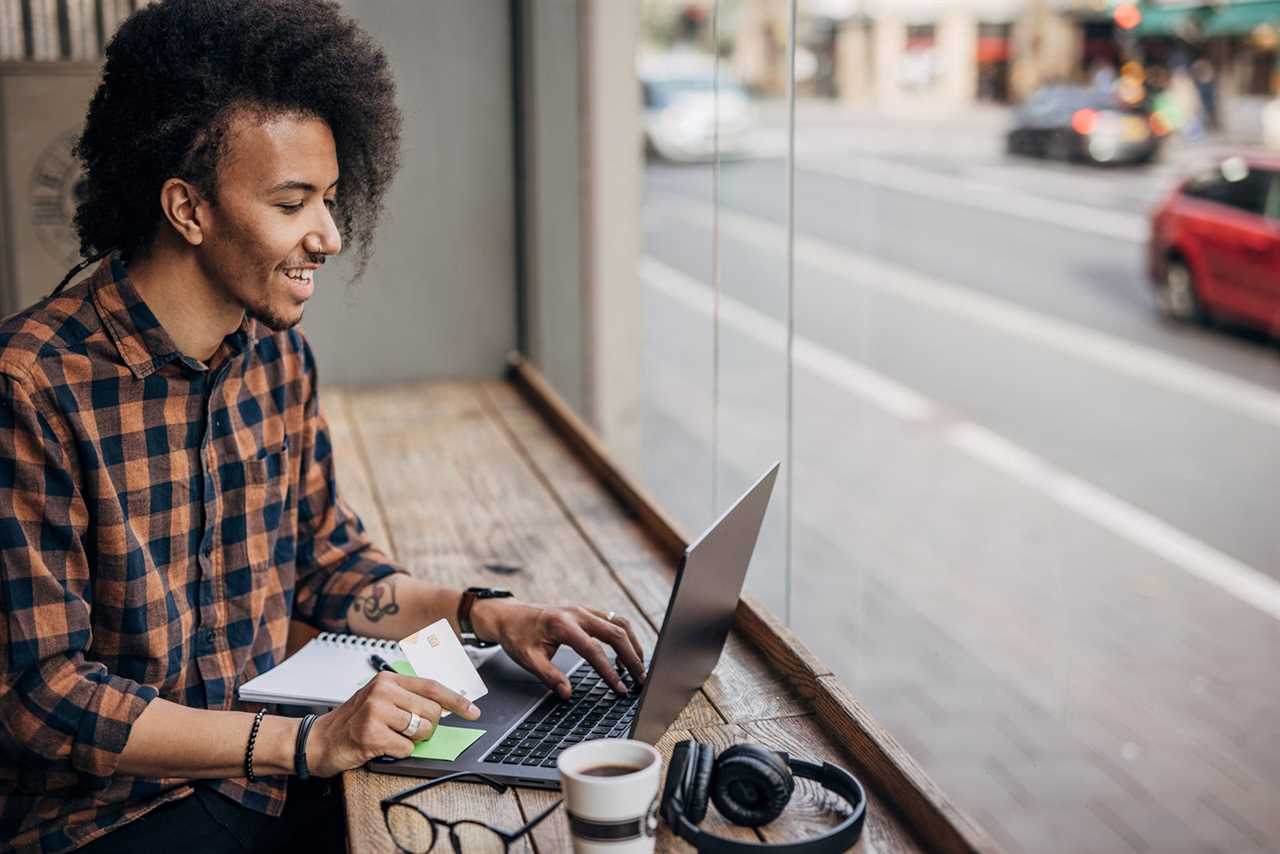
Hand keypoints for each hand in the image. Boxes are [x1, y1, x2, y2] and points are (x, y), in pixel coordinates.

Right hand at [306, 671, 480, 776]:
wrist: (318, 741)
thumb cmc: (352, 722)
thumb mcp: (379, 700)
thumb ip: (409, 699)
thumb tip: (445, 707)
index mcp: (388, 679)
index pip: (433, 687)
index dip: (457, 701)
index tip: (474, 711)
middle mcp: (383, 691)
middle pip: (432, 712)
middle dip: (426, 727)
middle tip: (406, 730)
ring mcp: (377, 712)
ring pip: (421, 730)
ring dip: (411, 740)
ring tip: (390, 736)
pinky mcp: (372, 734)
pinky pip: (406, 749)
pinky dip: (398, 752)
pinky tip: (381, 746)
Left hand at [474, 601, 646, 699]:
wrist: (510, 615)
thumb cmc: (518, 636)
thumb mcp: (528, 659)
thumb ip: (549, 676)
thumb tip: (568, 693)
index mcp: (562, 625)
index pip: (593, 650)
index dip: (609, 672)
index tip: (620, 688)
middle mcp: (578, 613)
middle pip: (615, 633)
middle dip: (632, 657)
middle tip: (641, 680)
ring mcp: (584, 610)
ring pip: (620, 623)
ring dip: (633, 645)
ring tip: (638, 668)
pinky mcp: (587, 612)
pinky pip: (614, 621)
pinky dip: (624, 638)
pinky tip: (625, 655)